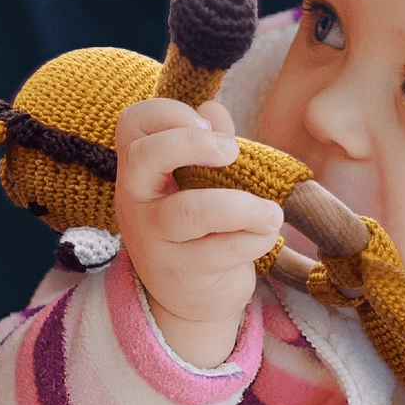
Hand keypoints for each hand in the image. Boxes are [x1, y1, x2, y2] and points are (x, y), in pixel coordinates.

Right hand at [114, 98, 282, 367]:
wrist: (189, 296)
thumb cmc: (200, 224)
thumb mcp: (198, 180)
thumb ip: (208, 140)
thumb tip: (213, 109)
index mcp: (140, 168)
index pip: (132, 122)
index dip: (171, 113)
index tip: (211, 127)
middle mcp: (136, 199)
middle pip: (145, 157)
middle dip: (195, 144)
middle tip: (233, 153)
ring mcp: (153, 238)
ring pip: (191, 212)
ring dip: (244, 207)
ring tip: (272, 212)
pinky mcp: (180, 273)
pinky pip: (223, 250)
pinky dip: (255, 239)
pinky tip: (265, 235)